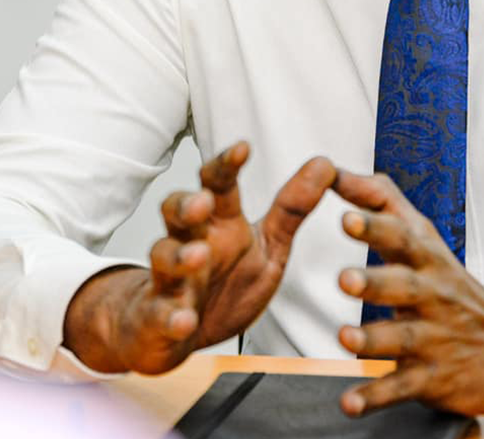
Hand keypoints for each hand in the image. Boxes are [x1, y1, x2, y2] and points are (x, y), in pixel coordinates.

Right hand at [63, 142, 335, 374]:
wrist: (175, 334)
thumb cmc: (223, 285)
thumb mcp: (267, 247)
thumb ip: (292, 209)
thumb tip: (324, 163)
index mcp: (219, 224)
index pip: (217, 185)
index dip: (226, 166)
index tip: (243, 149)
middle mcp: (189, 243)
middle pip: (176, 211)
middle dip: (186, 204)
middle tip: (203, 202)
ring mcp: (171, 281)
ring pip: (164, 258)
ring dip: (180, 257)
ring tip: (198, 257)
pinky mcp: (160, 320)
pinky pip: (161, 316)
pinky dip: (172, 317)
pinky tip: (184, 320)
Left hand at [330, 169, 483, 416]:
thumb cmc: (453, 288)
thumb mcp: (427, 240)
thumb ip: (381, 203)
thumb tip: (332, 169)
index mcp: (428, 261)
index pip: (403, 238)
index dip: (375, 227)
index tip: (346, 216)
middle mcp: (433, 298)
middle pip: (404, 287)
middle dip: (375, 282)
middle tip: (345, 278)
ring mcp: (435, 339)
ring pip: (402, 340)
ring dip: (373, 340)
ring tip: (346, 339)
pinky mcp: (433, 378)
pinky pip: (401, 388)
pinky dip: (375, 397)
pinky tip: (349, 403)